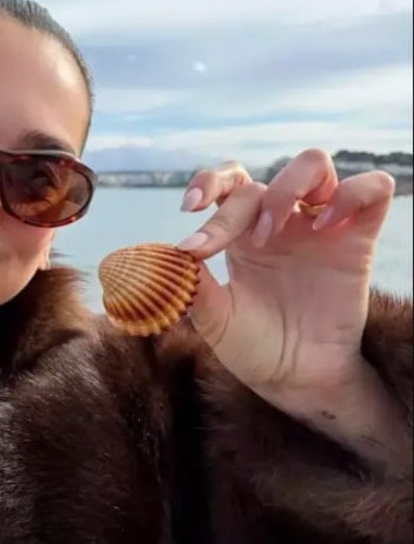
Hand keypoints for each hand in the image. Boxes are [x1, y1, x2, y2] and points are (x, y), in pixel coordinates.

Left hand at [177, 149, 394, 402]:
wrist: (295, 380)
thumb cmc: (254, 348)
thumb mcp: (216, 321)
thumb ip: (194, 287)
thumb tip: (170, 257)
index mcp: (242, 236)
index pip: (228, 185)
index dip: (208, 181)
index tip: (190, 206)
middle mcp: (281, 223)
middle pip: (262, 181)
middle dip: (239, 209)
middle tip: (241, 246)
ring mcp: (319, 227)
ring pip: (314, 163)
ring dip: (288, 187)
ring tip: (272, 231)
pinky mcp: (358, 239)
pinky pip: (373, 188)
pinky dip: (351, 193)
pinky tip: (325, 225)